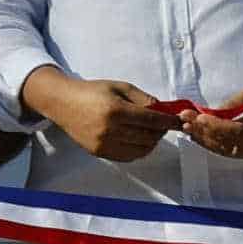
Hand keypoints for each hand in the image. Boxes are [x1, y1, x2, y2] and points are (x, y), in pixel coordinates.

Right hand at [26, 72, 178, 164]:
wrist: (63, 103)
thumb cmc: (92, 92)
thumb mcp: (120, 87)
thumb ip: (143, 99)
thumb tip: (164, 111)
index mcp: (115, 110)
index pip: (152, 120)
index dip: (169, 122)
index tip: (179, 121)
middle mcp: (109, 130)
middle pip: (148, 137)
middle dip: (161, 131)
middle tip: (164, 124)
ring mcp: (104, 144)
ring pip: (141, 150)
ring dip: (151, 141)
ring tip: (151, 131)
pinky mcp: (100, 152)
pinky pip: (128, 156)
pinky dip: (139, 149)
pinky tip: (138, 139)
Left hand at [180, 84, 242, 161]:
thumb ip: (237, 101)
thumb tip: (213, 111)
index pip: (238, 131)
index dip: (215, 126)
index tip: (198, 117)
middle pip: (228, 143)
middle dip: (203, 132)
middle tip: (184, 119)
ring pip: (225, 150)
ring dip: (203, 138)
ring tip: (186, 125)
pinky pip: (229, 151)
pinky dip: (211, 143)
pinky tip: (196, 133)